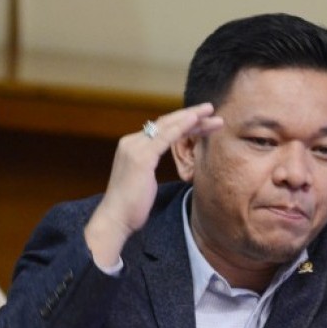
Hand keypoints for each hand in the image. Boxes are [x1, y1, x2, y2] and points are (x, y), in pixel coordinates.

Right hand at [85, 103, 222, 266]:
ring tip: (211, 112)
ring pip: (168, 126)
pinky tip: (195, 120)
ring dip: (191, 118)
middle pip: (166, 123)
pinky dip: (181, 126)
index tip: (202, 120)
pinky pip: (165, 137)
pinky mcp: (141, 157)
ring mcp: (135, 148)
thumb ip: (149, 165)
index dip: (182, 123)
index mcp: (132, 146)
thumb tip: (157, 162)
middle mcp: (132, 142)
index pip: (161, 129)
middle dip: (190, 115)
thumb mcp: (142, 179)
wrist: (115, 219)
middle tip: (211, 108)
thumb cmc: (130, 206)